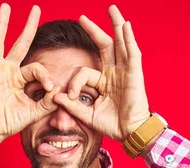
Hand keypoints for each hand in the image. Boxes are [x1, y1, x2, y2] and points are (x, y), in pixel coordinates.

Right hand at [0, 4, 59, 142]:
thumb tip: (60, 93)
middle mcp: (8, 70)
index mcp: (20, 78)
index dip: (44, 76)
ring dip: (3, 24)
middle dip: (28, 26)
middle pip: (20, 43)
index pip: (36, 68)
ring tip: (5, 6)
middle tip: (36, 9)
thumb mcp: (34, 112)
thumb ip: (47, 103)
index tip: (48, 89)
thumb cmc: (10, 121)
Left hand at [53, 5, 150, 141]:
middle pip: (104, 46)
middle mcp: (114, 73)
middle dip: (94, 30)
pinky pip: (132, 53)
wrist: (128, 133)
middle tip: (82, 17)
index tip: (69, 95)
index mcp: (103, 82)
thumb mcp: (86, 114)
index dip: (74, 82)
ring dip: (116, 25)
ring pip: (120, 44)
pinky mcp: (135, 74)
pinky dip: (129, 39)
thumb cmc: (111, 124)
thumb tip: (54, 96)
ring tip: (112, 9)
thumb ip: (71, 105)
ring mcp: (125, 72)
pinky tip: (126, 25)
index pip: (84, 72)